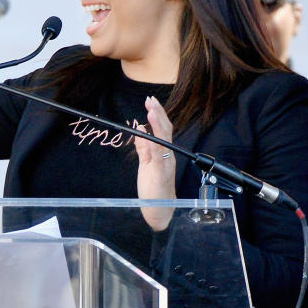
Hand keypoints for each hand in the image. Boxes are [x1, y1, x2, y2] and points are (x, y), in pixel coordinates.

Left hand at [134, 95, 176, 230]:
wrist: (159, 208)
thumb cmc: (153, 187)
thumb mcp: (146, 164)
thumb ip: (143, 147)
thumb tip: (139, 129)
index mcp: (164, 153)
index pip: (163, 129)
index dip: (158, 115)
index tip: (151, 102)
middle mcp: (168, 155)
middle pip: (165, 130)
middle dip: (158, 113)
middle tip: (150, 99)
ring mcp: (165, 163)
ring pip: (164, 139)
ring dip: (157, 123)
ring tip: (151, 109)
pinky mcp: (160, 172)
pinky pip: (158, 155)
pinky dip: (154, 142)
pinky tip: (148, 132)